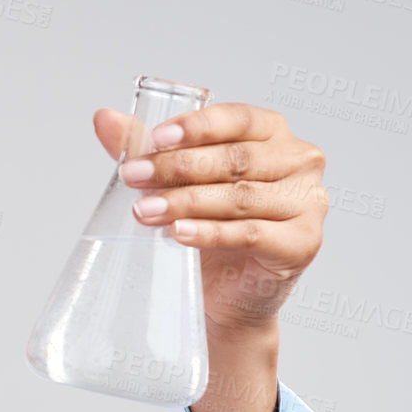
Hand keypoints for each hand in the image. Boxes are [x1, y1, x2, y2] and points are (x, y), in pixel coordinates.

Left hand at [94, 102, 328, 411]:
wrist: (224, 294)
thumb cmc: (207, 228)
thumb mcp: (174, 182)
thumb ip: (148, 149)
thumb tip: (104, 117)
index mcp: (273, 134)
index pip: (238, 118)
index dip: (196, 127)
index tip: (155, 139)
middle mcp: (299, 162)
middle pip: (236, 159)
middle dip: (178, 168)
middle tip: (134, 177)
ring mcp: (307, 202)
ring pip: (240, 196)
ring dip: (187, 202)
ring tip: (146, 210)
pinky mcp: (303, 242)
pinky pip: (251, 233)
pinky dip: (211, 232)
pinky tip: (180, 233)